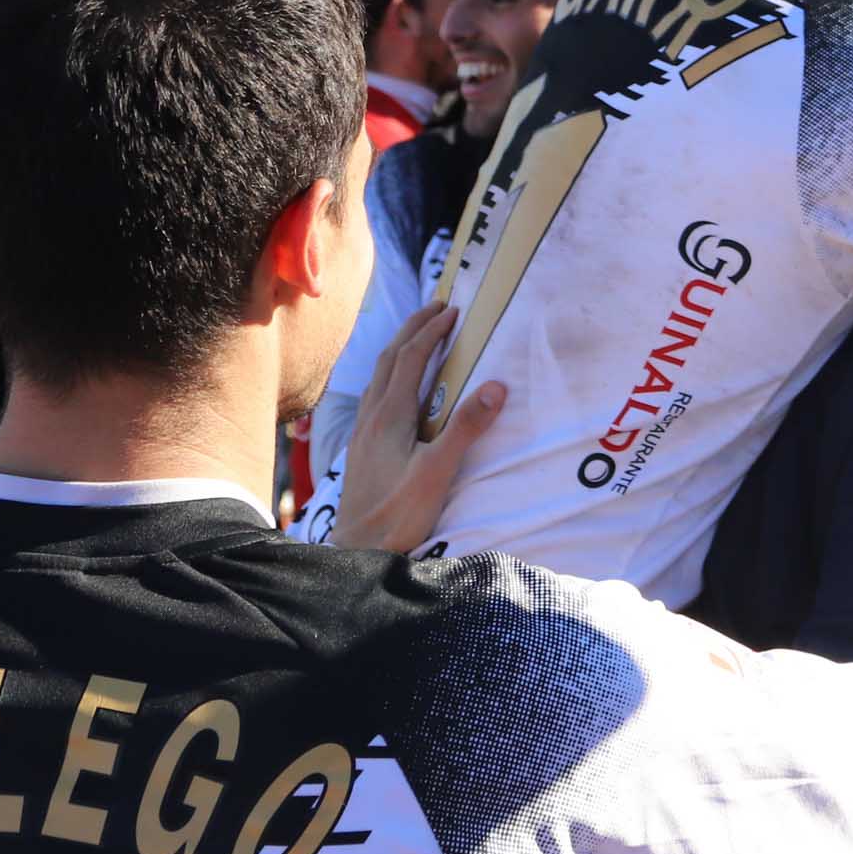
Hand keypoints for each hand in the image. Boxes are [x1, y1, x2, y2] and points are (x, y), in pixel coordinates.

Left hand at [334, 303, 507, 556]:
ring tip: (418, 335)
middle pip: (391, 357)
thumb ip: (465, 428)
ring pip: (379, 374)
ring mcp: (361, 430)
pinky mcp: (359, 445)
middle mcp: (372, 415)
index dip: (433, 331)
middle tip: (436, 307)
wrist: (357, 547)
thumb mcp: (438, 472)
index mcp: (390, 414)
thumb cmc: (398, 514)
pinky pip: (374, 392)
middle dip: (413, 328)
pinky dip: (390, 372)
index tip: (454, 311)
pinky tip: (396, 386)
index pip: (412, 358)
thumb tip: (495, 385)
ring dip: (400, 347)